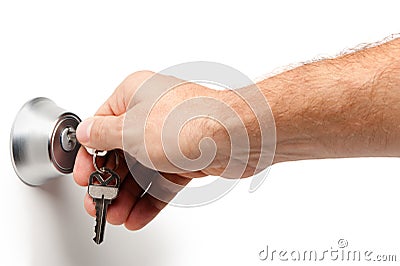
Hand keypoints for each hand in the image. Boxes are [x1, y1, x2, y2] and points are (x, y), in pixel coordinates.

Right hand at [73, 71, 230, 229]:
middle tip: (99, 202)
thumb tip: (86, 132)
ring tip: (116, 214)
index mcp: (135, 95)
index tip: (84, 176)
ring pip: (142, 170)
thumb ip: (102, 134)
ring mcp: (170, 137)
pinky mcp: (187, 158)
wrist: (233, 136)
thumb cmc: (188, 122)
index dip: (90, 154)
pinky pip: (162, 180)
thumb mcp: (129, 129)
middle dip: (109, 181)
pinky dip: (149, 198)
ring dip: (127, 195)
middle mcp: (152, 114)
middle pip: (121, 152)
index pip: (101, 126)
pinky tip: (137, 214)